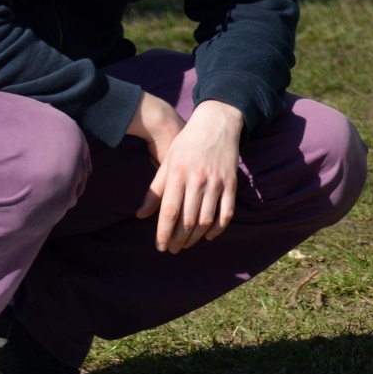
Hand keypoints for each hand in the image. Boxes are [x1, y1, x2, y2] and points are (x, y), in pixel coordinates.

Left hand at [130, 95, 243, 253]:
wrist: (217, 124)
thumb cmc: (187, 143)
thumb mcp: (167, 162)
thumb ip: (155, 190)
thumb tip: (141, 215)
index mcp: (178, 174)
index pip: (169, 212)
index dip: (164, 233)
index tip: (160, 246)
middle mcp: (197, 180)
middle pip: (188, 220)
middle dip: (178, 239)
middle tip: (173, 249)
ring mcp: (216, 183)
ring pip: (207, 219)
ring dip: (196, 237)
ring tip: (187, 244)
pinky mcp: (231, 183)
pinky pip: (227, 212)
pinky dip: (218, 228)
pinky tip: (209, 235)